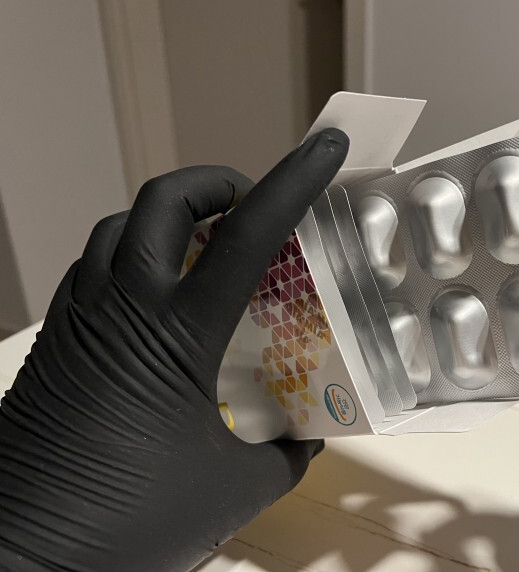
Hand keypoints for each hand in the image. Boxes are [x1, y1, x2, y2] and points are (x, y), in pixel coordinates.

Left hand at [0, 129, 348, 570]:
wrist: (23, 556)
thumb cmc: (129, 520)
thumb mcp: (231, 490)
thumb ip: (282, 458)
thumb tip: (305, 442)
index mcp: (177, 333)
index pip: (247, 234)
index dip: (293, 182)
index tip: (326, 149)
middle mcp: (123, 307)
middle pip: (164, 199)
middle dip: (215, 183)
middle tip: (250, 206)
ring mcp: (81, 319)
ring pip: (121, 227)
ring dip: (169, 220)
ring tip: (205, 248)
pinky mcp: (57, 341)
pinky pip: (94, 268)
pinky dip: (132, 258)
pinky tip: (154, 299)